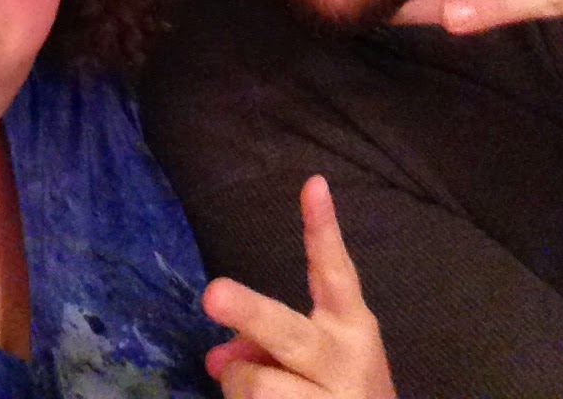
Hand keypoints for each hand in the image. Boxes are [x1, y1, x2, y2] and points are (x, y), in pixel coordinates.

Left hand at [202, 175, 395, 397]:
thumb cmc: (338, 391)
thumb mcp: (318, 360)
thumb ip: (268, 341)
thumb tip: (217, 358)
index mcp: (351, 326)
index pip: (335, 270)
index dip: (323, 228)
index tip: (313, 183)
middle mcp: (345, 361)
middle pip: (286, 331)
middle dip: (249, 312)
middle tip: (211, 295)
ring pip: (256, 384)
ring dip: (239, 385)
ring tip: (255, 391)